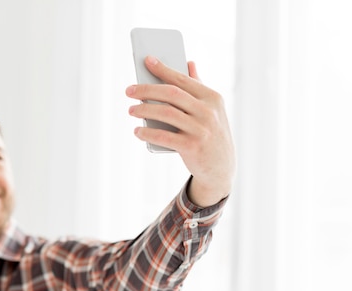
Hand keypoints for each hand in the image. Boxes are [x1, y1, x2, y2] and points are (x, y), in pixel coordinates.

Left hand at [126, 56, 235, 206]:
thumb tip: (189, 63)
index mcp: (212, 97)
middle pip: (171, 94)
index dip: (163, 69)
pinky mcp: (192, 147)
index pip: (182, 79)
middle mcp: (208, 111)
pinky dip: (148, 132)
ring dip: (144, 110)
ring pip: (166, 113)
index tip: (147, 60)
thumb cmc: (211, 134)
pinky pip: (164, 136)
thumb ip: (198, 87)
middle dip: (147, 89)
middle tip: (129, 90)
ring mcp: (201, 129)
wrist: (221, 168)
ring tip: (131, 110)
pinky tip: (137, 131)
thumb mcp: (211, 110)